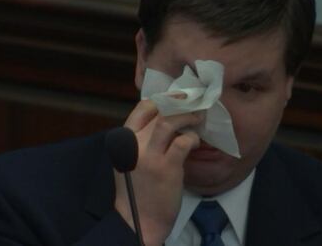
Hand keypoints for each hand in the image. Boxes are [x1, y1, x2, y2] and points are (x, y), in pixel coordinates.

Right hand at [114, 99, 201, 245]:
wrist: (138, 220)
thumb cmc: (137, 189)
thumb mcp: (130, 159)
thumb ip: (141, 139)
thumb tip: (166, 117)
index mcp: (123, 139)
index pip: (143, 108)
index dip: (163, 100)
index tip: (177, 100)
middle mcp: (133, 143)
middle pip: (159, 111)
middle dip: (181, 105)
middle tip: (195, 105)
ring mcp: (149, 155)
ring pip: (170, 120)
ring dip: (188, 116)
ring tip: (199, 117)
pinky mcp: (166, 167)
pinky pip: (183, 141)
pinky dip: (192, 138)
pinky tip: (195, 142)